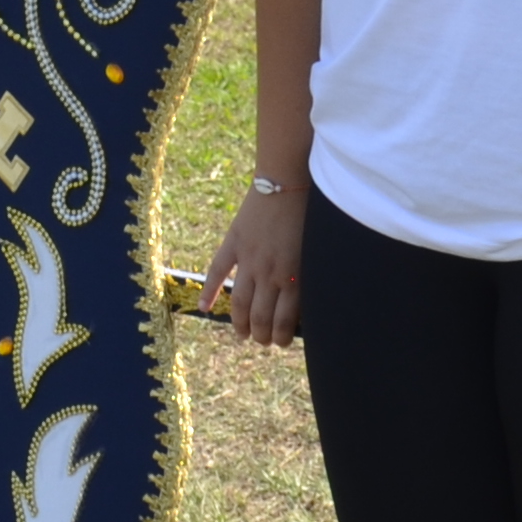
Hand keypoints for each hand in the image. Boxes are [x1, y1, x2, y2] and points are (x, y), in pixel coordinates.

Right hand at [198, 184, 300, 346]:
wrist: (289, 179)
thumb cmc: (311, 214)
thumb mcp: (316, 250)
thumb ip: (309, 275)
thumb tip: (306, 302)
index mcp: (294, 277)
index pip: (284, 320)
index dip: (281, 337)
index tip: (280, 342)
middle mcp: (270, 273)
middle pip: (260, 317)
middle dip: (262, 335)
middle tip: (263, 340)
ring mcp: (249, 259)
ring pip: (240, 303)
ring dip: (241, 324)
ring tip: (244, 334)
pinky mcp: (234, 243)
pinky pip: (217, 272)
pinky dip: (209, 291)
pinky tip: (204, 307)